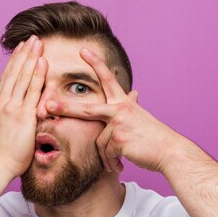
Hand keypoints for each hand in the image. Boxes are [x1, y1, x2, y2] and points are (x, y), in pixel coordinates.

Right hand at [0, 35, 46, 177]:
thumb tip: (12, 118)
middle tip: (32, 39)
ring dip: (31, 58)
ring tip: (38, 43)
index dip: (15, 62)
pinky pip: (32, 91)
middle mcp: (3, 103)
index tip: (21, 50)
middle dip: (23, 54)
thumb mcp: (2, 131)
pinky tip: (42, 62)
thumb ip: (8, 120)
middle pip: (14, 72)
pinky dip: (37, 75)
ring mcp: (12, 108)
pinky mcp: (22, 115)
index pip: (7, 78)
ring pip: (22, 77)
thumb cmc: (2, 155)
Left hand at [45, 48, 178, 173]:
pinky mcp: (119, 138)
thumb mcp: (140, 118)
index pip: (108, 78)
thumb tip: (134, 92)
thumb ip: (130, 107)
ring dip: (107, 156)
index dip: (96, 63)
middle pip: (87, 109)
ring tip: (117, 162)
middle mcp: (120, 108)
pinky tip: (121, 165)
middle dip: (65, 108)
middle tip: (48, 106)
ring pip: (99, 142)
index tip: (83, 50)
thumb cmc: (153, 138)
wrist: (169, 151)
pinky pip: (106, 153)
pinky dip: (112, 162)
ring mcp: (119, 123)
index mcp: (124, 102)